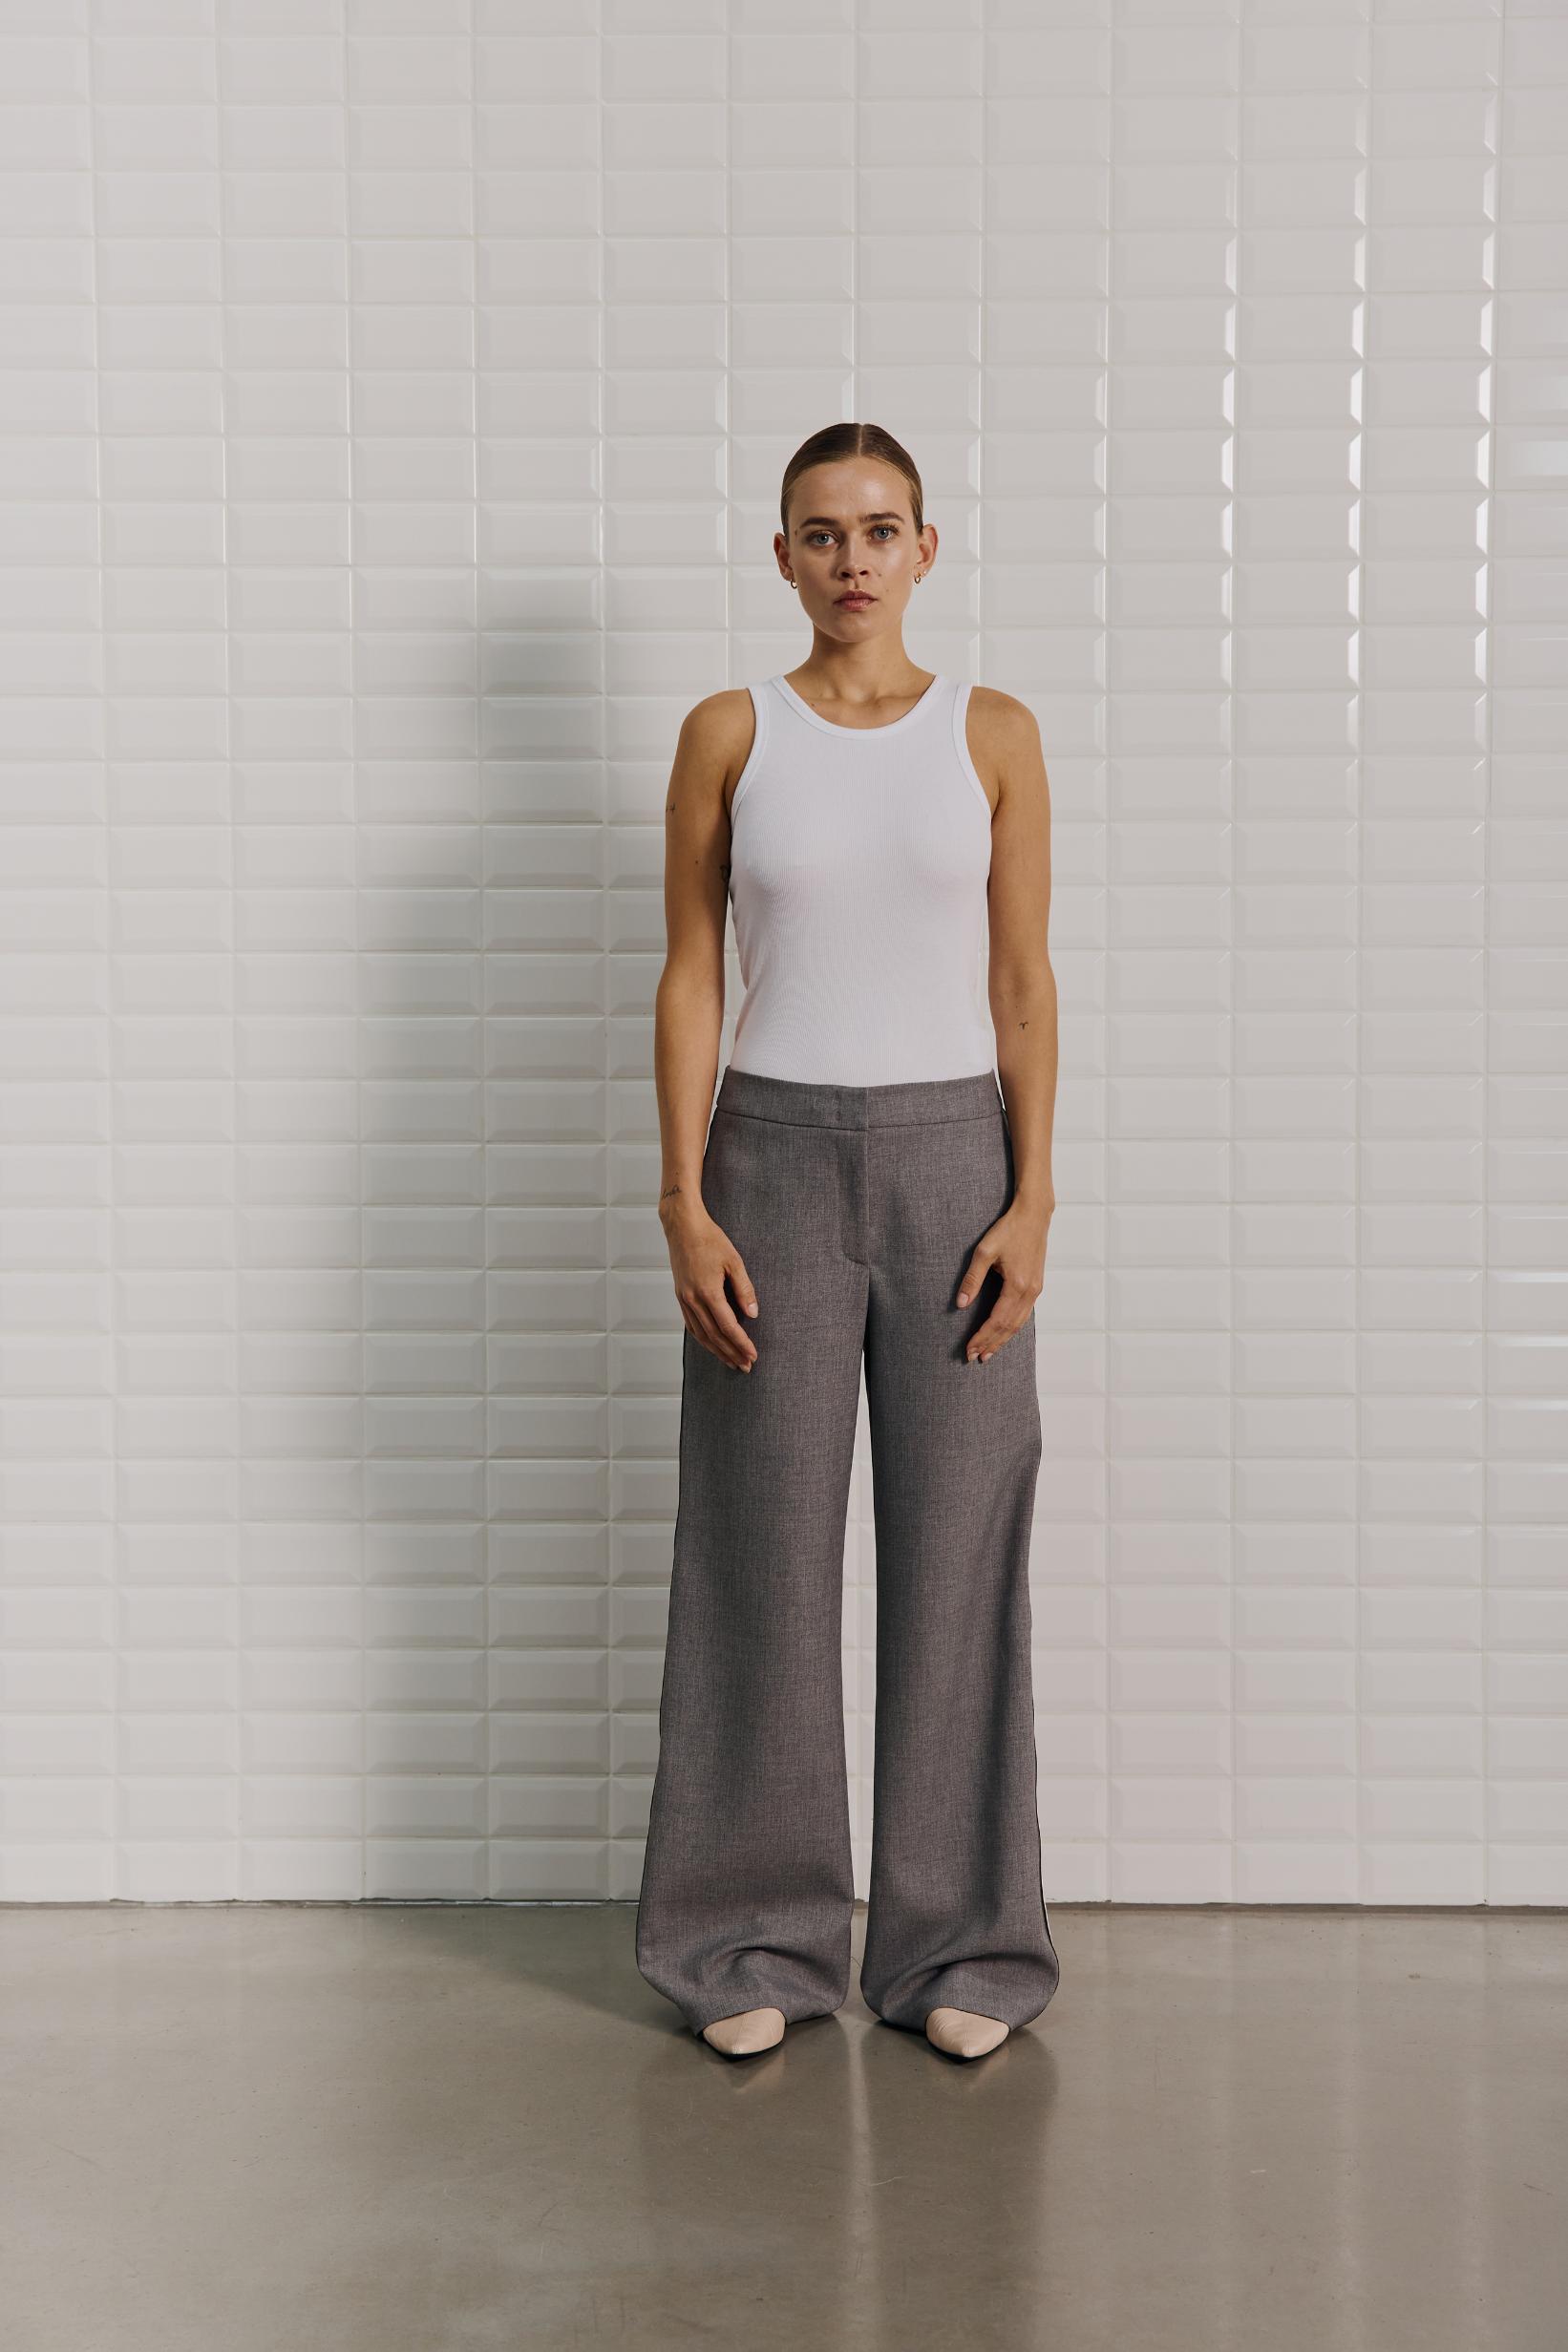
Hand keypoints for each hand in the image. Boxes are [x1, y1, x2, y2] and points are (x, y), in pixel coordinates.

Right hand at [665, 1208, 759, 1370]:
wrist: (682, 1227)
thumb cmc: (710, 1239)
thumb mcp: (734, 1261)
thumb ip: (744, 1289)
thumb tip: (753, 1313)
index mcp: (708, 1292)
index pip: (728, 1327)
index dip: (741, 1343)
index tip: (753, 1355)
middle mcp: (693, 1300)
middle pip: (714, 1336)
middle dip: (731, 1353)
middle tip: (746, 1366)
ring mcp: (684, 1299)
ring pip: (701, 1334)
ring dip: (717, 1351)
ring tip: (731, 1362)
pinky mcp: (680, 1296)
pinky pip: (691, 1325)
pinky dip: (703, 1339)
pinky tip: (712, 1345)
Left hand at [955, 1199, 1049, 1363]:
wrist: (1034, 1215)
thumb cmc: (1008, 1230)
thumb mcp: (984, 1251)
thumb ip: (972, 1278)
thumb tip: (960, 1303)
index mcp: (1017, 1285)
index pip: (997, 1320)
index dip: (982, 1336)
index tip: (969, 1348)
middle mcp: (1030, 1291)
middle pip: (1009, 1327)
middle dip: (991, 1344)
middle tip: (975, 1358)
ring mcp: (1036, 1290)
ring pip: (1019, 1323)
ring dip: (1003, 1340)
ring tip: (988, 1353)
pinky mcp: (1036, 1286)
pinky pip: (1024, 1314)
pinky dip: (1013, 1328)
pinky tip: (1004, 1333)